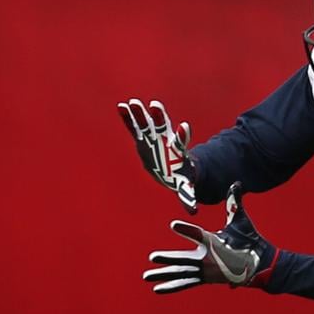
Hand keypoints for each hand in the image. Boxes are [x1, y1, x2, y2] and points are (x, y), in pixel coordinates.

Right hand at [117, 98, 198, 213]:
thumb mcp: (185, 187)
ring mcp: (154, 137)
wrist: (172, 167)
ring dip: (141, 113)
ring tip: (133, 102)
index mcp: (176, 151)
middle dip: (159, 116)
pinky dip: (127, 118)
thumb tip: (193, 210)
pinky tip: (121, 106)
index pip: (181, 141)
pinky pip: (134, 127)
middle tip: (155, 105)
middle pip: (162, 126)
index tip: (184, 127)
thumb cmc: (180, 176)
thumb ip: (187, 196)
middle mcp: (165, 140)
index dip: (182, 134)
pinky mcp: (142, 138)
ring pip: (147, 123)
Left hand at [143, 182, 277, 292]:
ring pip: (181, 274)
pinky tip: (158, 288)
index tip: (173, 225)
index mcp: (214, 242)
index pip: (197, 234)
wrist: (260, 265)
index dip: (185, 229)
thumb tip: (236, 183)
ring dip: (163, 275)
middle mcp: (208, 259)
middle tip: (151, 257)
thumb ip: (234, 202)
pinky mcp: (205, 278)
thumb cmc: (249, 240)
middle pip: (183, 259)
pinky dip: (172, 286)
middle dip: (167, 258)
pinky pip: (186, 283)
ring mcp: (206, 271)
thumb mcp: (241, 221)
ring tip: (146, 276)